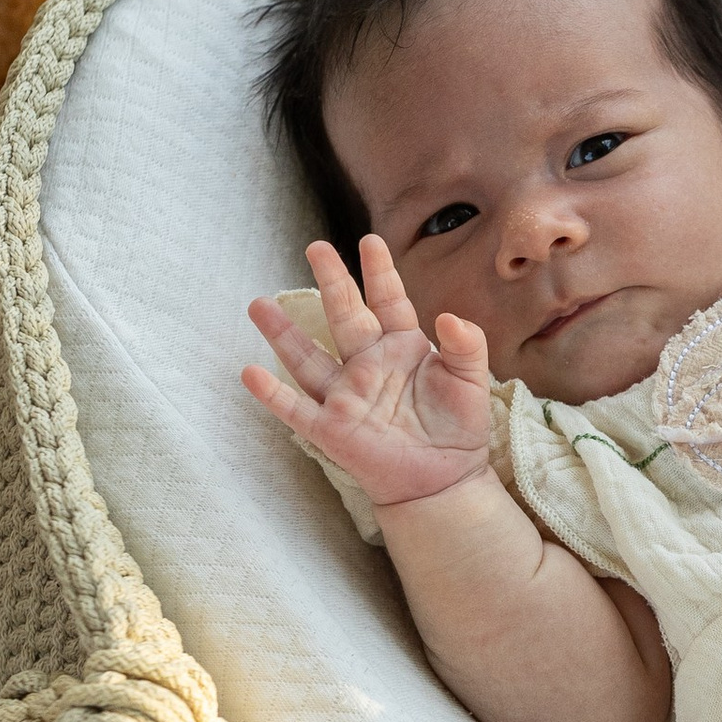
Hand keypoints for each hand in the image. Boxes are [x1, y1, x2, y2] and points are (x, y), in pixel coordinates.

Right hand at [242, 237, 493, 509]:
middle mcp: (368, 365)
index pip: (388, 301)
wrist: (445, 480)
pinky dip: (272, 394)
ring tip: (259, 304)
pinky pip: (296, 408)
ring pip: (307, 358)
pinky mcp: (332, 429)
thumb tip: (450, 317)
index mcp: (402, 348)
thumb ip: (467, 345)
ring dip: (283, 333)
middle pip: (344, 316)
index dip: (379, 272)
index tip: (370, 241)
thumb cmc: (458, 428)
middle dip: (331, 282)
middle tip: (315, 247)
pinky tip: (250, 373)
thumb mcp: (471, 381)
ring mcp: (346, 396)